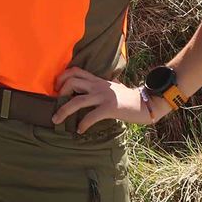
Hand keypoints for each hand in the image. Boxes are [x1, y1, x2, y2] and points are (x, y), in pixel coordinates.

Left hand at [52, 67, 170, 132]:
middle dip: (60, 93)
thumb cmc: (129, 98)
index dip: (62, 77)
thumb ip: (106, 83)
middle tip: (55, 104)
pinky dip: (83, 124)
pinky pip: (91, 116)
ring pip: (77, 100)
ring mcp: (103, 96)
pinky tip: (80, 130)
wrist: (146, 104)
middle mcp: (98, 86)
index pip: (75, 71)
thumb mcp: (114, 86)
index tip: (56, 88)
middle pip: (72, 82)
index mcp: (97, 80)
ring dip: (63, 111)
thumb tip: (104, 81)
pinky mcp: (110, 108)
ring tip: (56, 120)